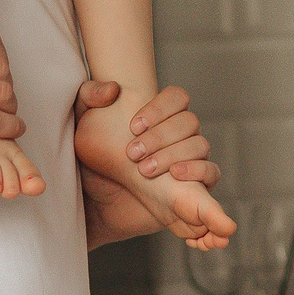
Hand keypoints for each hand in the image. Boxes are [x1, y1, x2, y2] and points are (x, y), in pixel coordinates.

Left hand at [76, 79, 222, 243]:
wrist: (98, 205)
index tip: (133, 126)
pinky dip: (198, 171)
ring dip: (173, 155)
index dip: (160, 107)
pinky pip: (211, 172)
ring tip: (146, 169)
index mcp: (160, 116)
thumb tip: (112, 89)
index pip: (177, 97)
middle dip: (160, 136)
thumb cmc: (95, 162)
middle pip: (189, 121)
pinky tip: (175, 176)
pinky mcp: (195, 187)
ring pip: (200, 145)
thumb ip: (89, 96)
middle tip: (132, 154)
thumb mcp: (82, 125)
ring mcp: (190, 160)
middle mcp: (180, 135)